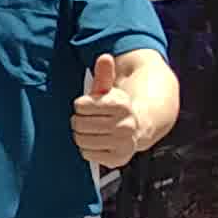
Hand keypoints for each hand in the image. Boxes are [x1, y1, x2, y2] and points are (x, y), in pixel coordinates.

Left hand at [72, 50, 148, 169]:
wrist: (139, 127)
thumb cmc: (116, 107)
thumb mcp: (110, 89)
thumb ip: (105, 73)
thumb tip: (105, 57)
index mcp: (121, 105)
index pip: (80, 106)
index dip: (81, 105)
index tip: (89, 106)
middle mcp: (126, 125)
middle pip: (79, 124)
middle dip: (79, 120)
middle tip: (88, 120)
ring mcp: (123, 144)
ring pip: (81, 139)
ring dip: (81, 135)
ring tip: (93, 130)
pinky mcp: (118, 159)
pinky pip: (87, 154)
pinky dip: (87, 149)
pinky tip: (97, 142)